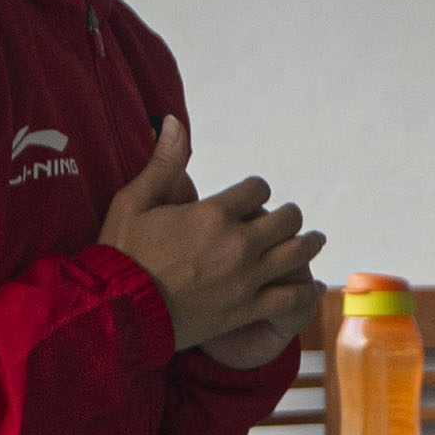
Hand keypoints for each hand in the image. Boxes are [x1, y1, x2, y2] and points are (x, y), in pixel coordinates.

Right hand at [98, 119, 324, 352]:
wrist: (119, 312)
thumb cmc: (122, 255)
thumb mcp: (134, 201)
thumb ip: (163, 163)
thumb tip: (174, 121)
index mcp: (213, 213)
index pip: (258, 189)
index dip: (258, 190)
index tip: (255, 196)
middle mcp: (237, 242)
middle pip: (287, 219)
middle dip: (289, 216)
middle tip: (290, 219)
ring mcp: (246, 277)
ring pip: (296, 253)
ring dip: (310, 244)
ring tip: (315, 241)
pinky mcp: (247, 308)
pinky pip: (291, 297)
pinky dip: (306, 291)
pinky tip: (313, 286)